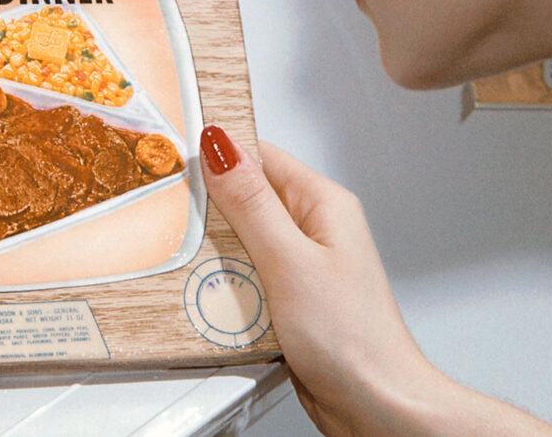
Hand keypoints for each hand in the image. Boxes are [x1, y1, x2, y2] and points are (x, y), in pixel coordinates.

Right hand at [199, 126, 551, 436]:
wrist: (375, 403)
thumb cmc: (355, 339)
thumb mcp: (290, 261)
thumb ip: (252, 204)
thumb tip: (223, 147)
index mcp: (323, 204)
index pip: (261, 155)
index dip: (218, 153)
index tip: (178, 157)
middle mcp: (314, 229)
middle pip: (245, 198)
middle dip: (209, 209)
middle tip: (176, 218)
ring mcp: (301, 265)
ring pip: (240, 241)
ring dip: (214, 252)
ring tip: (192, 262)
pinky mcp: (288, 298)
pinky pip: (244, 277)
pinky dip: (224, 284)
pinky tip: (211, 294)